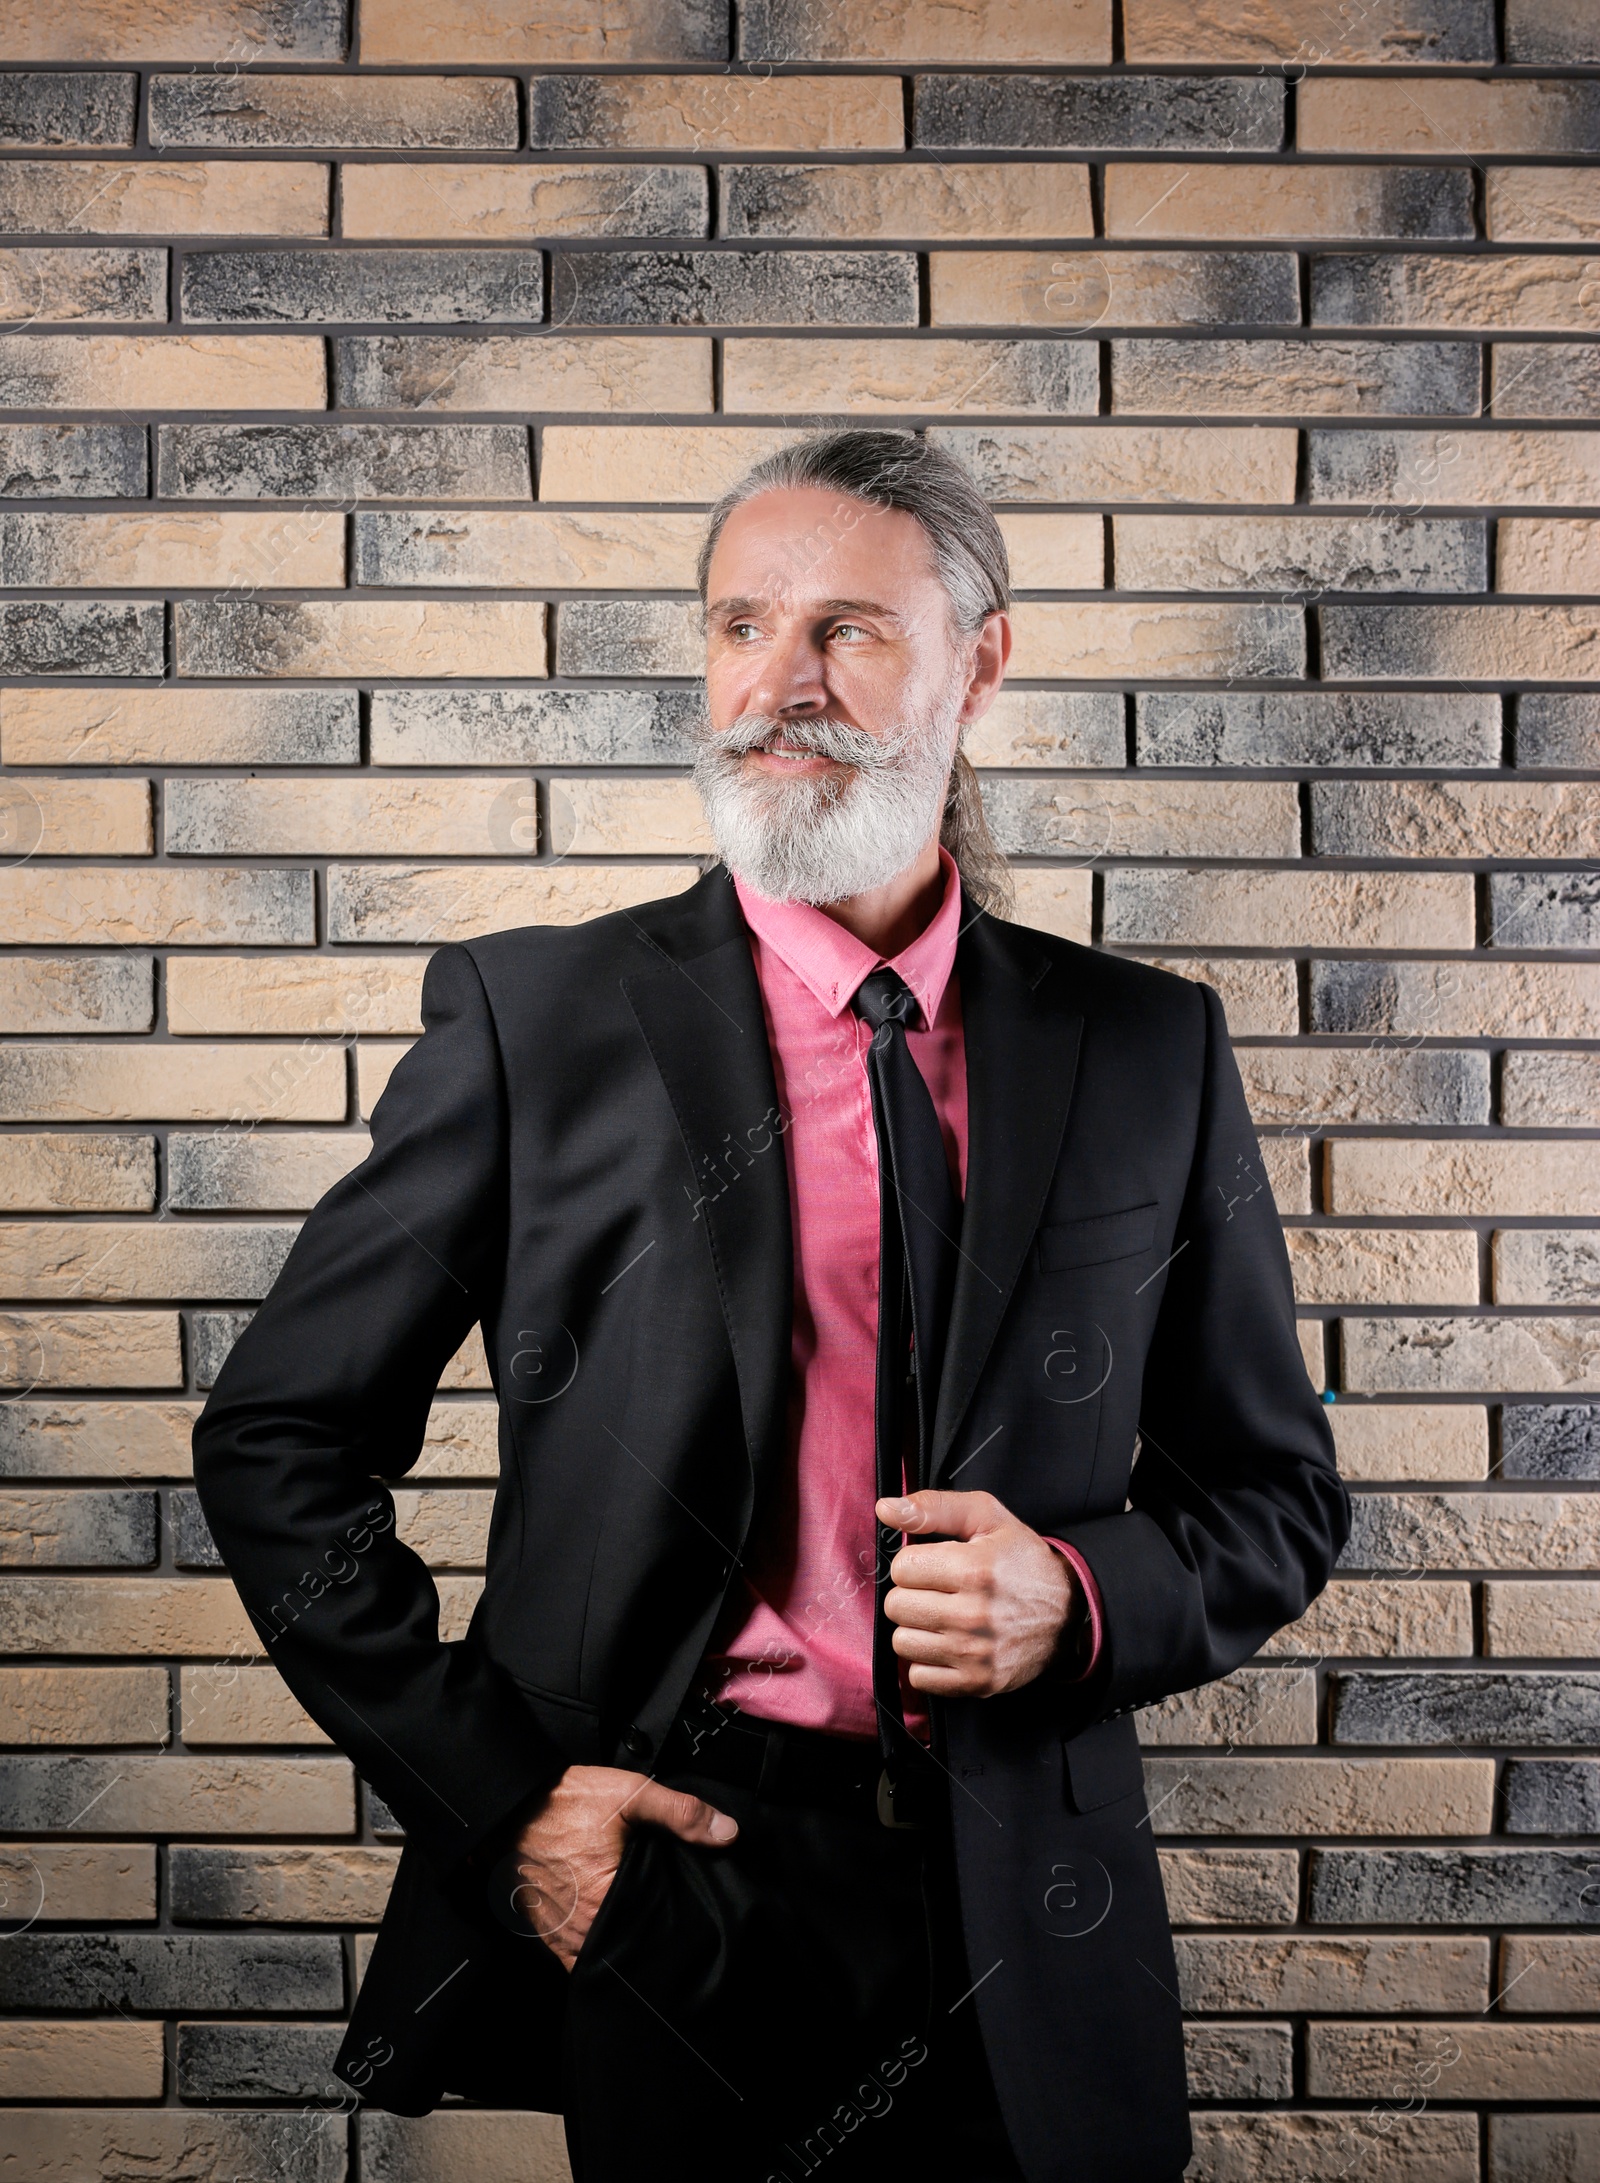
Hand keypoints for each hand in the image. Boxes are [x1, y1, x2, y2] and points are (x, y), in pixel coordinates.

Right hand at [495, 1765, 736, 1969]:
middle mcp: (580, 1931)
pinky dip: (595, 1946)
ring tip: (641, 1924)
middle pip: (628, 1951)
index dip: (673, 1930)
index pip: (653, 1934)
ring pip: (602, 1957)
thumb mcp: (629, 1795)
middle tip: (667, 1921)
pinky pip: (577, 1957)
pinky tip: (611, 1926)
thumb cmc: (565, 1801)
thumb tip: (728, 1834)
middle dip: (649, 1940)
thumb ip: (680, 1814)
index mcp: (604, 1903)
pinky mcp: (545, 1934)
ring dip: (621, 1945)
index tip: (687, 1922)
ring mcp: (559, 1937)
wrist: (507, 1804)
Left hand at [876, 1489, 1076, 1697]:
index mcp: (974, 1568)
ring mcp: (976, 1653)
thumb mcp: (987, 1518)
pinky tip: (947, 1644)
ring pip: (902, 1642)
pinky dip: (927, 1662)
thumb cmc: (1023, 1561)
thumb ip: (933, 1508)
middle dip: (912, 1594)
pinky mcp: (978, 1682)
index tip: (935, 1565)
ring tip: (941, 1617)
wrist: (1069, 1611)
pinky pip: (919, 1677)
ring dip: (917, 1628)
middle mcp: (974, 1614)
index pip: (902, 1568)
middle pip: (897, 1606)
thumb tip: (886, 1509)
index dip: (914, 1562)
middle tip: (937, 1591)